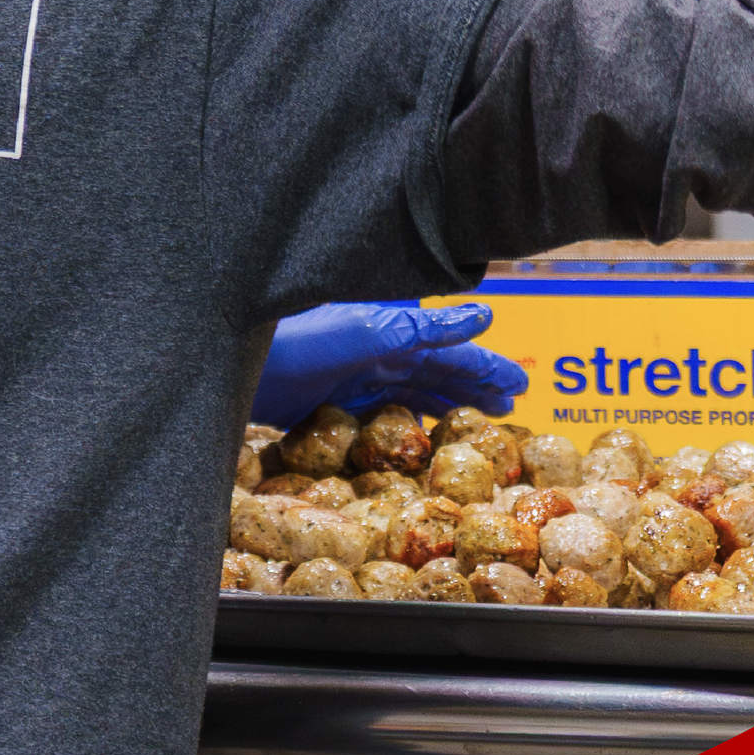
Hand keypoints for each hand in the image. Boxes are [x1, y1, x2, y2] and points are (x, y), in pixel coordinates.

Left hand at [251, 301, 527, 427]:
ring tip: (475, 425)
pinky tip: (416, 441)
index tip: (521, 387)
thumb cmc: (297, 341)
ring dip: (444, 407)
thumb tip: (484, 313)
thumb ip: (424, 326)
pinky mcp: (330, 408)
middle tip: (508, 410)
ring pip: (411, 396)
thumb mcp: (367, 330)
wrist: (232, 363)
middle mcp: (376, 354)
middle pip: (436, 374)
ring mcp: (353, 381)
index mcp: (390, 332)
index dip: (487, 369)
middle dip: (473, 389)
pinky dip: (403, 427)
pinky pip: (378, 418)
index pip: (451, 352)